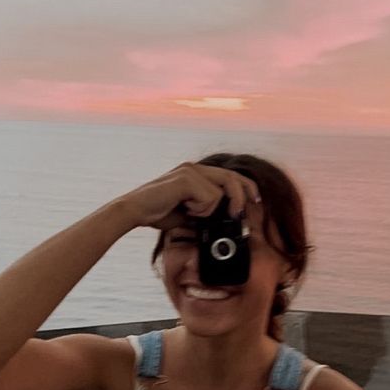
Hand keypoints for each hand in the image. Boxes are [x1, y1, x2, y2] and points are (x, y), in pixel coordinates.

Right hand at [118, 162, 260, 231]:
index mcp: (196, 174)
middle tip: (241, 212)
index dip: (246, 187)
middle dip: (243, 195)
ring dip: (210, 209)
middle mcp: (195, 168)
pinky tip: (183, 209)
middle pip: (231, 178)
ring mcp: (190, 171)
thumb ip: (206, 212)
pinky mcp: (186, 178)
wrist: (135, 211)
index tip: (255, 202)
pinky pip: (209, 197)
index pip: (229, 176)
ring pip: (220, 191)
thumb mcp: (188, 213)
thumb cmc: (157, 212)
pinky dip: (200, 209)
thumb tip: (225, 221)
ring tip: (192, 213)